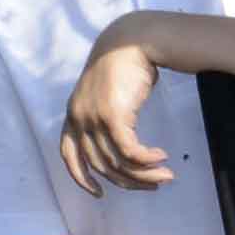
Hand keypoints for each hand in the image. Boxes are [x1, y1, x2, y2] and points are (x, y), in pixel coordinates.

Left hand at [58, 34, 172, 193]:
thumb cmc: (124, 64)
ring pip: (117, 162)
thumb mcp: (108, 93)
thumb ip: (108, 116)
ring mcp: (94, 118)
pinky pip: (129, 151)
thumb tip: (125, 145)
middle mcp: (79, 118)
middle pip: (100, 165)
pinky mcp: (112, 116)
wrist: (131, 41)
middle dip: (129, 181)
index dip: (82, 178)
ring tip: (165, 177)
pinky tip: (162, 158)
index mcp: (74, 114)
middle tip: (153, 186)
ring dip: (144, 175)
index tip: (99, 193)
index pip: (69, 154)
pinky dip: (146, 160)